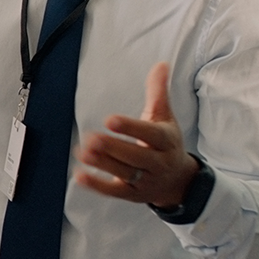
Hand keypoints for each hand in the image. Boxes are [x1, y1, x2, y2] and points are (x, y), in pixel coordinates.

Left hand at [75, 62, 198, 208]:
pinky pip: (114, 192)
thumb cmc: (166, 144)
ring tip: (83, 152)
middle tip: (92, 137)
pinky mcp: (132, 194)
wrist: (178, 181)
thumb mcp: (165, 118)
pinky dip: (97, 185)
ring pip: (124, 174)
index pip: (150, 135)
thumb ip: (158, 92)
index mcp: (166, 141)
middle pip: (136, 157)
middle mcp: (158, 163)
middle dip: (113, 148)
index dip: (131, 128)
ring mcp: (145, 181)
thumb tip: (161, 64)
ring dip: (103, 164)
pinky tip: (79, 175)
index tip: (110, 119)